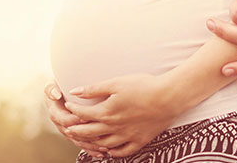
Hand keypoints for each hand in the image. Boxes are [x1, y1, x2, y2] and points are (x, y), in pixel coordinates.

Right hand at [43, 82, 107, 157]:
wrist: (59, 93)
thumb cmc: (58, 87)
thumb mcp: (52, 85)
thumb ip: (51, 89)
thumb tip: (56, 95)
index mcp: (55, 113)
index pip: (64, 119)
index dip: (74, 120)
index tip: (86, 118)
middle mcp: (61, 124)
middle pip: (73, 134)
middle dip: (86, 136)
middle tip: (99, 135)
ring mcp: (68, 131)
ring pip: (79, 141)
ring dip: (91, 145)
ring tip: (104, 148)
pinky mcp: (75, 135)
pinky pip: (83, 144)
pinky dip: (92, 150)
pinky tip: (102, 153)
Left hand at [63, 73, 181, 157]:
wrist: (168, 97)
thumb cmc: (143, 86)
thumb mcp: (116, 83)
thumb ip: (94, 89)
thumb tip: (74, 91)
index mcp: (106, 112)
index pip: (82, 114)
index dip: (73, 110)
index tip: (68, 105)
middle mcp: (114, 127)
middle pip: (89, 133)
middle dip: (76, 131)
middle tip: (68, 129)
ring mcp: (126, 136)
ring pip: (104, 144)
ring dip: (91, 143)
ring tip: (85, 140)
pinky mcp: (139, 140)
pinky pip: (123, 152)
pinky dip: (113, 153)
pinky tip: (109, 150)